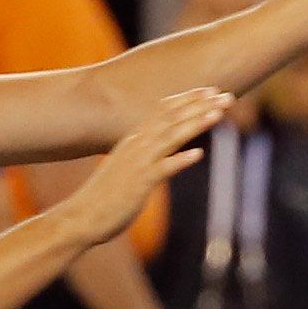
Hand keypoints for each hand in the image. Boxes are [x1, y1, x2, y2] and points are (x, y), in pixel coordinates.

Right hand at [63, 89, 224, 246]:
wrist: (82, 217)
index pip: (163, 111)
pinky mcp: (139, 184)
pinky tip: (199, 154)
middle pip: (171, 118)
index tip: (211, 91)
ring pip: (170, 137)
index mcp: (134, 139)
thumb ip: (145, 156)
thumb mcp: (128, 168)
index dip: (188, 99)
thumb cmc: (106, 196)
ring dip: (195, 123)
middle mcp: (136, 145)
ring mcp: (137, 163)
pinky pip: (162, 169)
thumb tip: (162, 152)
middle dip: (199, 105)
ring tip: (218, 113)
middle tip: (226, 95)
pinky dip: (180, 160)